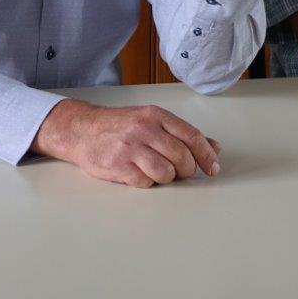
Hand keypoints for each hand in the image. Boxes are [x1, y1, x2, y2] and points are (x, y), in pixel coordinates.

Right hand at [31, 100, 222, 188]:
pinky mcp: (118, 165)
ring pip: (166, 172)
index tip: (213, 168)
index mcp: (156, 115)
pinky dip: (148, 182)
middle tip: (181, 171)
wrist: (83, 130)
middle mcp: (144, 129)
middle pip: (182, 157)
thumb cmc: (121, 127)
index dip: (207, 155)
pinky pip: (146, 182)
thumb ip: (183, 134)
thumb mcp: (153, 121)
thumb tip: (215, 147)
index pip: (192, 136)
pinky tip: (141, 174)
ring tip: (159, 172)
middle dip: (187, 170)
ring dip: (167, 178)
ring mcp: (130, 147)